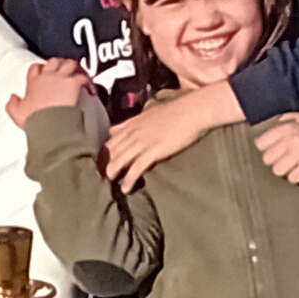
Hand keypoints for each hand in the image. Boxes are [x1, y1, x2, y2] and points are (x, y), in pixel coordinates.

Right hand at [6, 57, 87, 125]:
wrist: (48, 123)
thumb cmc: (34, 118)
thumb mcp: (16, 113)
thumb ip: (12, 104)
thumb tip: (12, 98)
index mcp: (33, 82)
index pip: (35, 68)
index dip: (41, 68)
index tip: (44, 72)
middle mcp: (47, 76)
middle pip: (54, 61)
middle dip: (60, 63)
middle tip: (64, 70)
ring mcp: (61, 78)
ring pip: (70, 63)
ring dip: (75, 68)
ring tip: (79, 74)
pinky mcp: (73, 83)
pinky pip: (82, 76)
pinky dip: (88, 81)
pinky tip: (90, 89)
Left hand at [102, 78, 242, 190]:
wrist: (193, 111)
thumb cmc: (179, 109)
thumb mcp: (154, 110)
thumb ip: (144, 116)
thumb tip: (143, 115)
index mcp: (133, 122)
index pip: (111, 138)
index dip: (106, 151)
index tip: (105, 160)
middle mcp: (133, 132)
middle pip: (111, 151)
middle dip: (106, 164)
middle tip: (105, 176)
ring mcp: (141, 142)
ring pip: (118, 161)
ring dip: (113, 174)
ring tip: (112, 184)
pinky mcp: (152, 152)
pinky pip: (135, 169)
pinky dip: (129, 180)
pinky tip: (126, 189)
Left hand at [253, 113, 298, 183]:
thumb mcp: (297, 126)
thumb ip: (278, 132)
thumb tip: (257, 143)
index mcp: (287, 128)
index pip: (261, 143)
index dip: (265, 148)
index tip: (273, 149)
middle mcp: (292, 140)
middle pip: (267, 158)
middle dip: (275, 160)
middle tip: (285, 159)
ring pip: (277, 170)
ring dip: (285, 170)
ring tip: (293, 165)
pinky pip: (292, 178)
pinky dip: (296, 176)